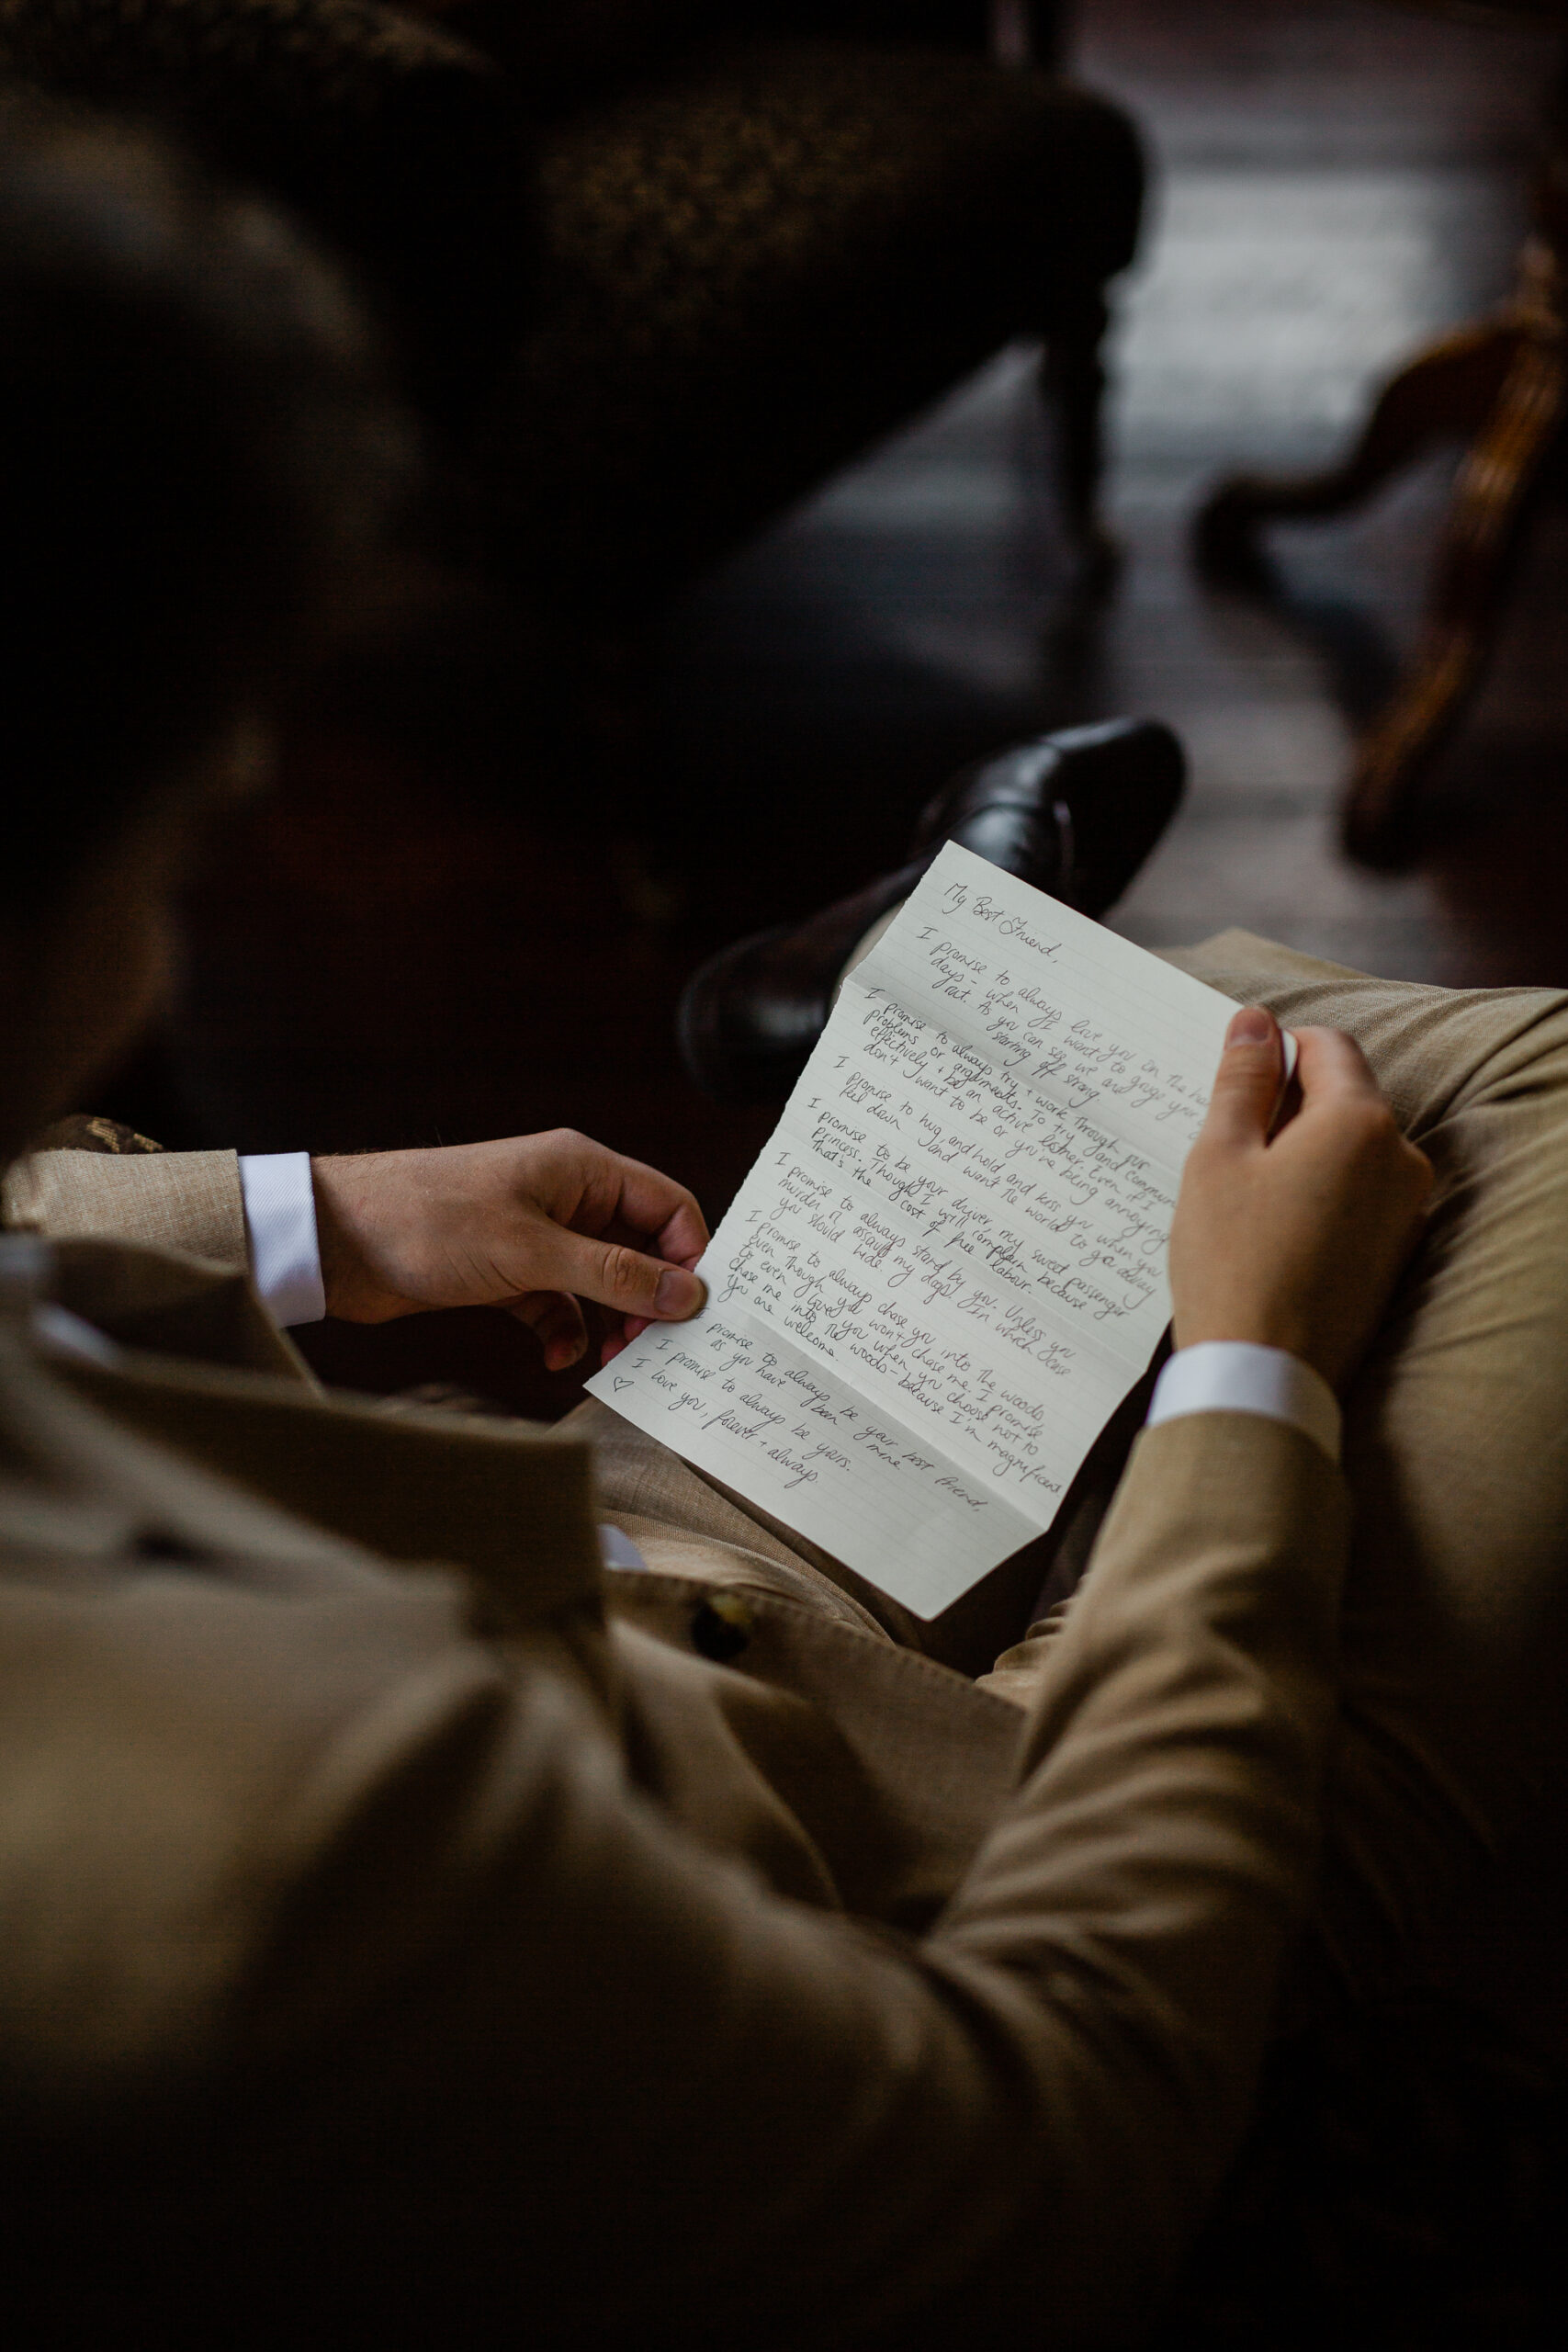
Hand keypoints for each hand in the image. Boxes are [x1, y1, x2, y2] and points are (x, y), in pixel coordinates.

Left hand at [311, 1131, 707, 1370]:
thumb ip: (613, 1274)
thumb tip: (686, 1294)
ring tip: (611, 1359)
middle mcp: (566, 1198)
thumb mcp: (532, 1251)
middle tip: (653, 1346)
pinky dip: (564, 1330)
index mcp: (582, 1170)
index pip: (667, 1207)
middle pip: (639, 1249)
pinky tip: (555, 1356)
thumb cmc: (429, 1221)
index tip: (691, 1310)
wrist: (336, 1240)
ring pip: (600, 1283)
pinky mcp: (506, 1271)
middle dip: (650, 1299)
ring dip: (610, 1322)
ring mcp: (536, 1235)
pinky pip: (557, 1304)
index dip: (688, 1256)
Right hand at [1169, 1007, 1432, 1391]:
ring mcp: (1407, 1210)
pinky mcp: (1396, 1253)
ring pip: (1349, 1150)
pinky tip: (1272, 1235)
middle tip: (1227, 1152)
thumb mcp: (1220, 1157)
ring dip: (1301, 1155)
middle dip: (1287, 1109)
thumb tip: (1255, 1023)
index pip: (1328, 1046)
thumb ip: (1243, 1080)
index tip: (1234, 1079)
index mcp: (1361, 1123)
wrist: (1266, 1374)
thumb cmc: (1233, 1263)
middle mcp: (1402, 1159)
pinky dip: (1319, 1197)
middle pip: (1343, 1098)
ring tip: (1245, 1202)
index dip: (1276, 1051)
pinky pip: (1357, 1198)